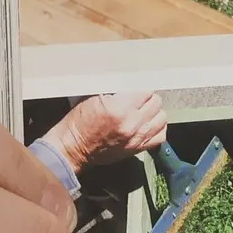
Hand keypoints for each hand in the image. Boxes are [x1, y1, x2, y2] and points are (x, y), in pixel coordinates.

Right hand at [39, 91, 167, 169]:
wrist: (71, 150)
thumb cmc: (77, 124)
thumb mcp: (92, 98)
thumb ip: (115, 90)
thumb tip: (131, 82)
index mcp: (119, 108)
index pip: (145, 89)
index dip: (140, 85)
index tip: (136, 85)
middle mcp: (132, 124)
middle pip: (156, 102)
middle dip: (147, 97)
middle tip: (137, 97)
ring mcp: (137, 138)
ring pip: (162, 117)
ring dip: (154, 112)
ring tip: (143, 110)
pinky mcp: (137, 148)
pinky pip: (160, 136)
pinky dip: (157, 128)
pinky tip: (148, 124)